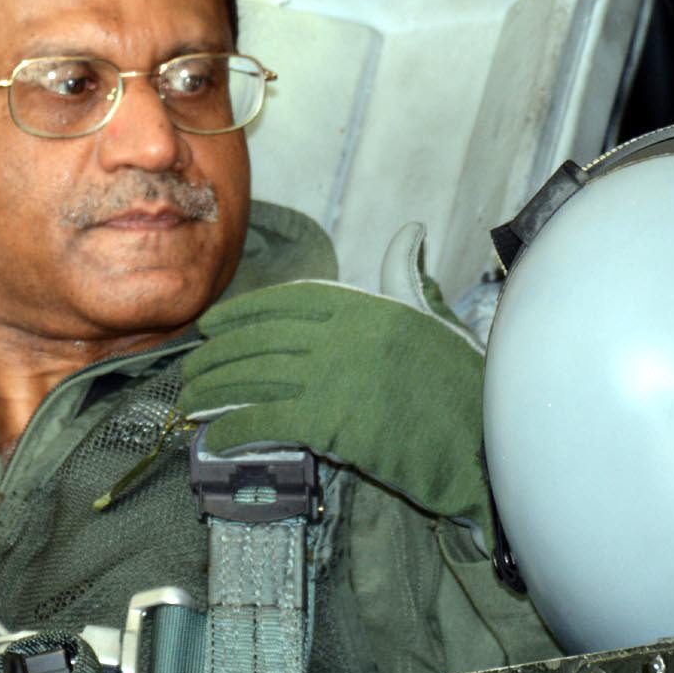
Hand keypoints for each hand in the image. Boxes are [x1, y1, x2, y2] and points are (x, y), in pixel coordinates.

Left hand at [178, 279, 489, 528]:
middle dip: (219, 356)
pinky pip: (264, 420)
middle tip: (190, 371)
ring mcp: (333, 376)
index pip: (287, 300)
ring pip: (255, 378)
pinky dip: (232, 430)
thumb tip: (410, 232)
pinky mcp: (329, 421)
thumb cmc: (464, 383)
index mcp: (366, 303)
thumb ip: (408, 276)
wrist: (484, 440)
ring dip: (214, 392)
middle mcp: (343, 333)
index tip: (212, 325)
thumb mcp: (434, 317)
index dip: (242, 313)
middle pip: (262, 341)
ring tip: (190, 403)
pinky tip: (214, 439)